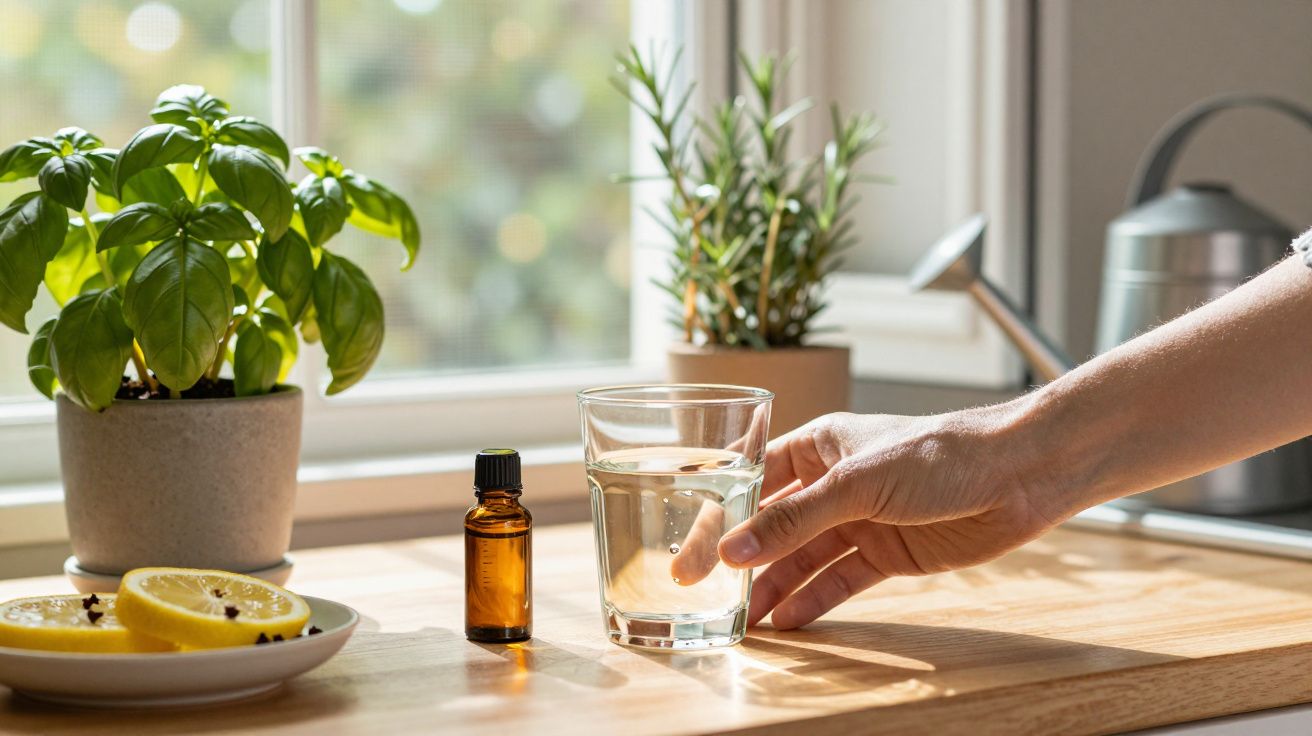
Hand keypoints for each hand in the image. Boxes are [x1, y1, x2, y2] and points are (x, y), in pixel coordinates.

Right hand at [717, 410, 1067, 629]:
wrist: (1017, 475)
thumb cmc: (940, 453)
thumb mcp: (857, 484)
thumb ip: (796, 520)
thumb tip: (735, 551)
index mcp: (819, 444)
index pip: (753, 479)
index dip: (718, 510)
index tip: (689, 544)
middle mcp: (834, 482)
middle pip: (773, 523)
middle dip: (738, 555)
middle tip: (699, 588)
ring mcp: (860, 519)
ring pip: (802, 557)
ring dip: (773, 586)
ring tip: (743, 620)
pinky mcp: (888, 552)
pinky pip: (839, 579)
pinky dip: (814, 599)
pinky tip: (788, 621)